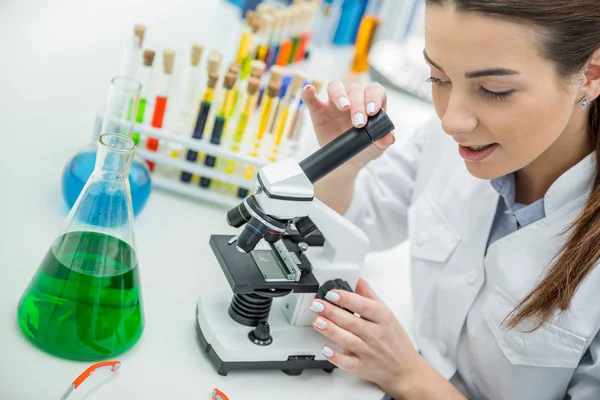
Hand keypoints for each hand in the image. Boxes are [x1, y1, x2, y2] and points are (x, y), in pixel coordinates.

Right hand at [301, 81, 394, 170]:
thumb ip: (383, 141)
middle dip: (358, 104)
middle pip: (355, 90)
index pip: (374, 91)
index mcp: (370, 103)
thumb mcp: (376, 148)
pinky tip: (309, 90)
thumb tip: (389, 137)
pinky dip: (309, 93)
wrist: (344, 163)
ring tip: (343, 107)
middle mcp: (353, 99)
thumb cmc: (363, 150)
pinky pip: (312, 98)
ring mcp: (334, 103)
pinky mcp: (318, 111)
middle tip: (358, 123)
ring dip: (340, 94)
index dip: (374, 97)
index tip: (372, 112)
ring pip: (335, 87)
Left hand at [309, 278, 419, 393]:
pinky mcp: (361, 367)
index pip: (364, 306)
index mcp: (382, 318)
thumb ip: (369, 296)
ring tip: (317, 321)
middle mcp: (375, 335)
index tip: (332, 293)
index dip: (347, 299)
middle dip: (332, 312)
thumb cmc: (395, 340)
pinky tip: (326, 349)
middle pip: (352, 322)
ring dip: (331, 330)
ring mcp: (368, 352)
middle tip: (317, 305)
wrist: (404, 369)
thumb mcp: (386, 313)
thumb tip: (357, 279)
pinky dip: (336, 357)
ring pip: (348, 340)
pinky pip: (348, 363)